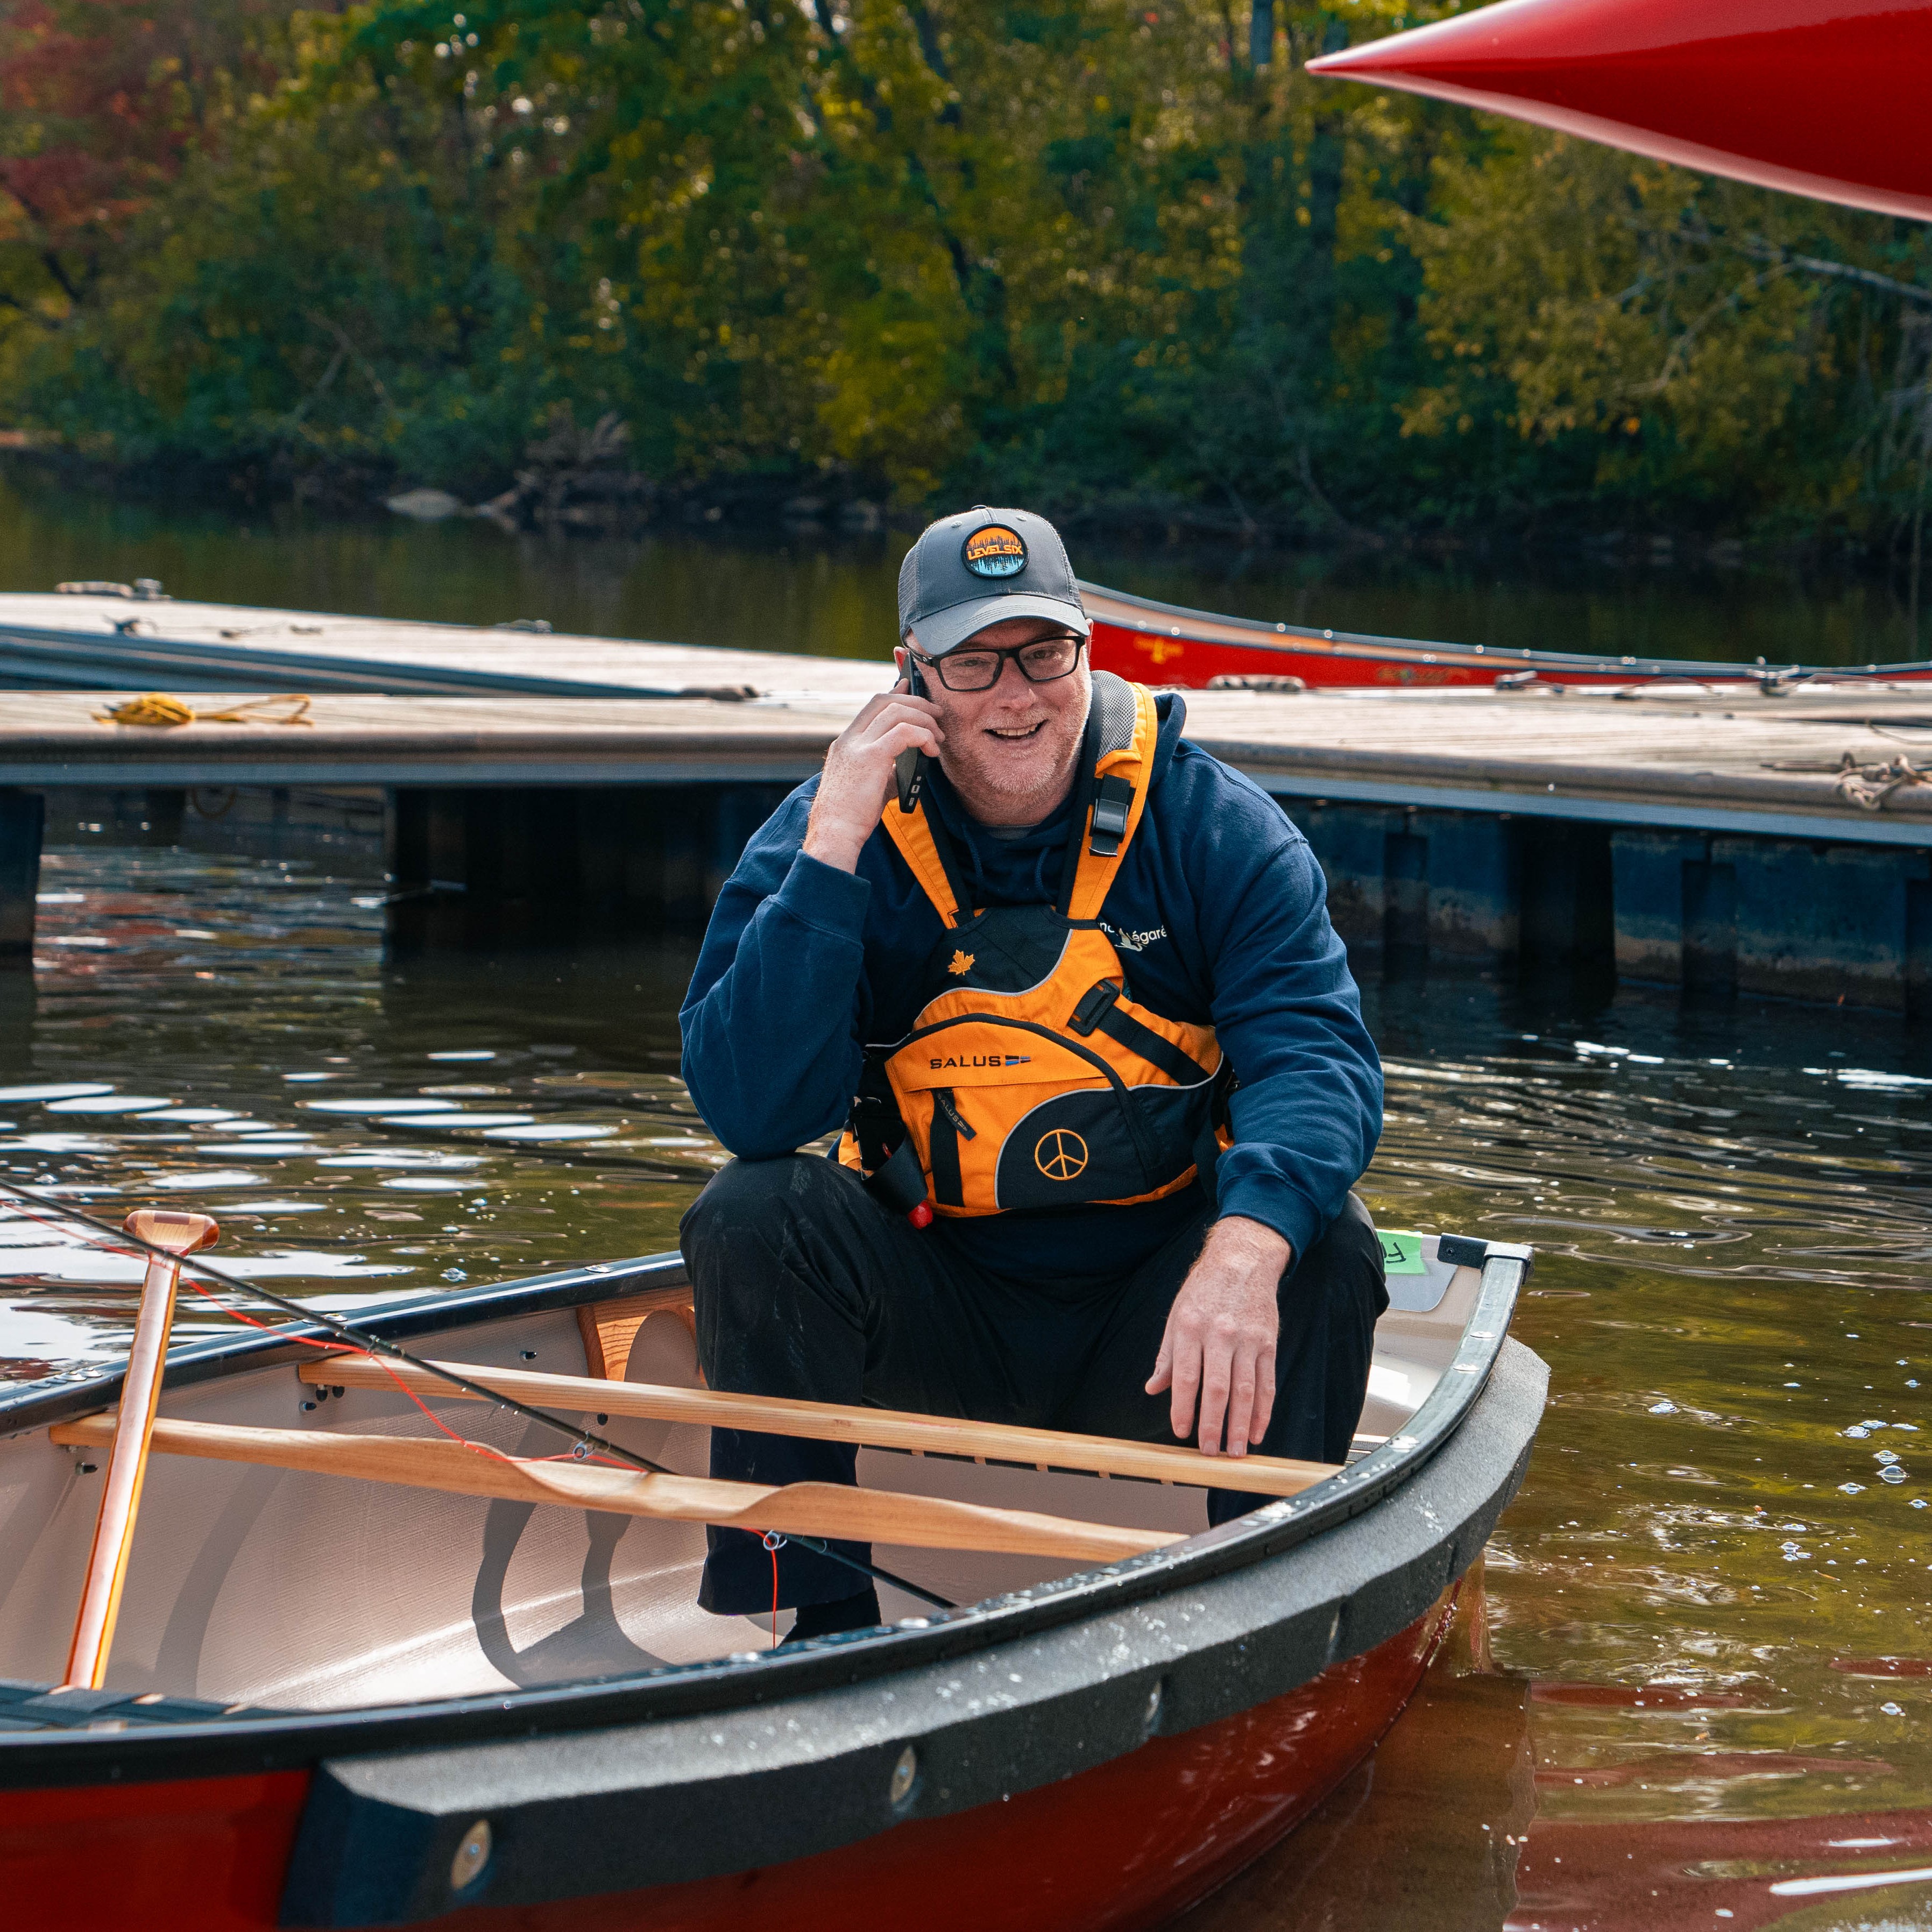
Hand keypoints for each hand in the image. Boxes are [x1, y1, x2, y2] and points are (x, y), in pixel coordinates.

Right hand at [802, 675, 944, 872]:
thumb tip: (908, 765)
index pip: (872, 706)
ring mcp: (858, 746)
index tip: (910, 687)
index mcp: (847, 743)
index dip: (895, 694)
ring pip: (896, 712)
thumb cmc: (851, 817)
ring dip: (924, 719)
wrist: (834, 833)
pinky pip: (904, 732)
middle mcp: (850, 739)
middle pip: (885, 701)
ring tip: (938, 737)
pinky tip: (932, 750)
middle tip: (937, 715)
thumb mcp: (869, 785)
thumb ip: (885, 769)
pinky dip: (923, 736)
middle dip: (915, 703)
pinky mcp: (871, 758)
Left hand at [1146, 1217, 1289, 1456]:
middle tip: (1210, 1452)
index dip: (1183, 1407)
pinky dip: (1263, 1410)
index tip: (1181, 1432)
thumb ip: (1167, 1356)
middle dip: (1213, 1424)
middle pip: (1217, 1388)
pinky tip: (1258, 1430)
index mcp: (1190, 1327)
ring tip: (1236, 1451)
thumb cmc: (1204, 1289)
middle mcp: (1219, 1334)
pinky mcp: (1268, 1343)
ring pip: (1245, 1389)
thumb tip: (1153, 1388)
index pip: (1185, 1376)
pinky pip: (1267, 1382)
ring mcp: (1247, 1339)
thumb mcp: (1176, 1315)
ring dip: (1241, 1424)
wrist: (1242, 1259)